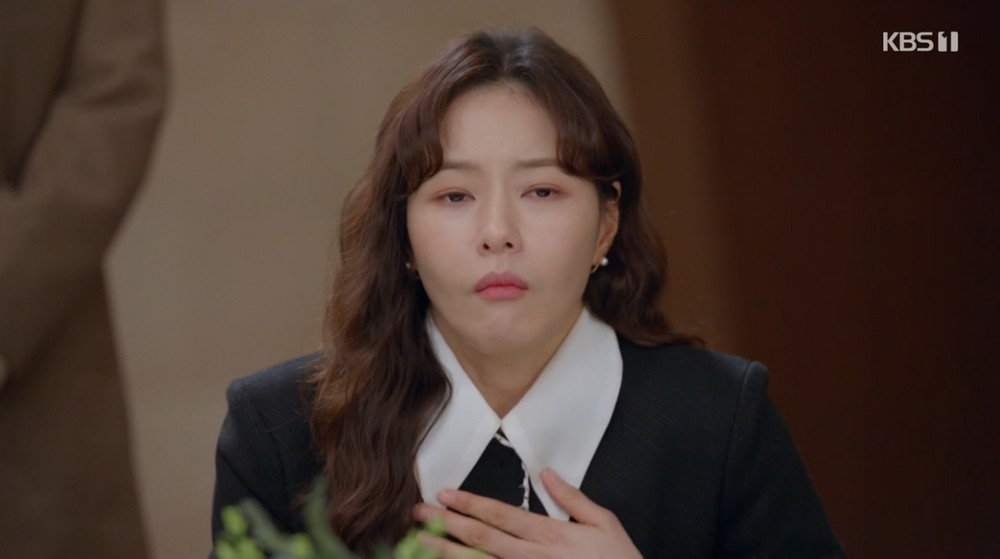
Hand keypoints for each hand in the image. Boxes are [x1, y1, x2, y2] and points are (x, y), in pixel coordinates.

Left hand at [412, 467, 641, 558]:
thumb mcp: (604, 523)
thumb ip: (572, 498)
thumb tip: (547, 473)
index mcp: (550, 535)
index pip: (500, 516)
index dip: (469, 504)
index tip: (444, 495)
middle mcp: (532, 558)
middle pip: (480, 540)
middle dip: (446, 525)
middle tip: (417, 514)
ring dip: (447, 554)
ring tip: (418, 543)